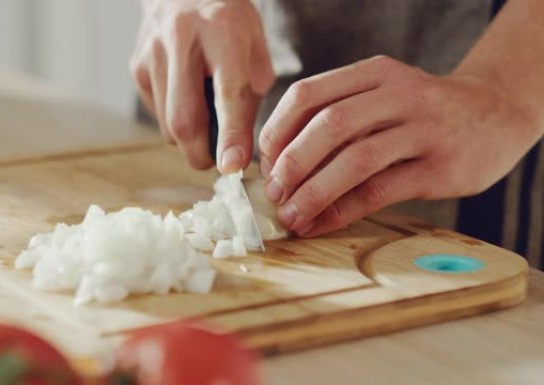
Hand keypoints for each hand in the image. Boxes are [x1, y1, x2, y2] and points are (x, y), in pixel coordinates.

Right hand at [131, 0, 274, 172]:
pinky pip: (155, 113)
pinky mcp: (136, 66)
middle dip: (200, 153)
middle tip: (215, 161)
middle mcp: (181, 39)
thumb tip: (235, 153)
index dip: (230, 135)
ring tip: (204, 110)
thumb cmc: (229, 23)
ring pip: (167, 123)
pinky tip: (184, 93)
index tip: (232, 166)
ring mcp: (152, 53)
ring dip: (188, 135)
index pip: (227, 93)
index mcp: (223, 31)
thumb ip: (248, 99)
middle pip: (184, 119)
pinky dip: (172, 118)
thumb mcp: (255, 51)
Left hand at [259, 55, 539, 236]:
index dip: (277, 131)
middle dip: (291, 164)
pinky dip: (342, 211)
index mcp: (374, 73)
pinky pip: (380, 191)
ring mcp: (424, 128)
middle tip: (273, 193)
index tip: (264, 162)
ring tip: (291, 216)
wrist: (495, 113)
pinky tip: (322, 224)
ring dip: (313, 192)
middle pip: (328, 126)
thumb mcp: (382, 95)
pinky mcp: (440, 167)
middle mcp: (399, 93)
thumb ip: (339, 117)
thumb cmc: (422, 112)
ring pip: (355, 160)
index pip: (307, 95)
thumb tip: (279, 163)